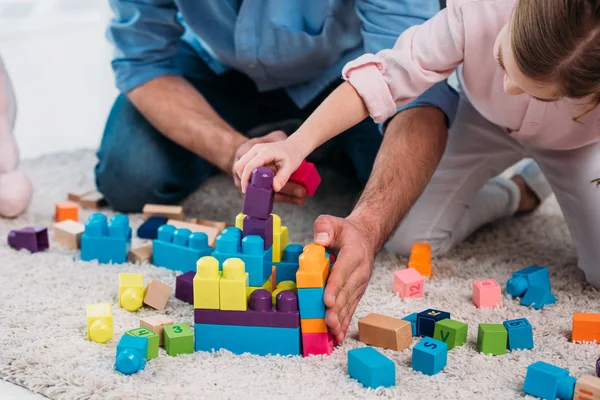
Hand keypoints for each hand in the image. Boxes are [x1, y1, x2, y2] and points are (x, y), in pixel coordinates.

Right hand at [232, 131, 306, 204]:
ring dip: (243, 176)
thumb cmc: (293, 155)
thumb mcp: (290, 167)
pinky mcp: (253, 153)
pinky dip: (245, 172)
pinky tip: (253, 180)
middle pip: (240, 165)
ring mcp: (254, 150)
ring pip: (240, 164)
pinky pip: (244, 163)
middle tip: (249, 189)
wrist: (294, 146)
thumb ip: (282, 178)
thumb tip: (275, 189)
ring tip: (252, 185)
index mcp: (265, 152)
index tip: (247, 190)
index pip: (249, 166)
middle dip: (242, 178)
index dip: (245, 179)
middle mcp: (256, 149)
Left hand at [313, 214, 375, 343]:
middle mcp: (360, 271)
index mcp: (354, 253)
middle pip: (347, 292)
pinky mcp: (357, 293)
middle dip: (337, 308)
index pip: (343, 271)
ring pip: (350, 303)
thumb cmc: (345, 232)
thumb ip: (325, 227)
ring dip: (341, 319)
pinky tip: (338, 336)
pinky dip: (345, 322)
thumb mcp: (333, 221)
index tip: (327, 300)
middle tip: (328, 321)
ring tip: (332, 332)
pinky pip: (351, 308)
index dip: (335, 287)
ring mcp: (360, 284)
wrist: (365, 238)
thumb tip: (320, 240)